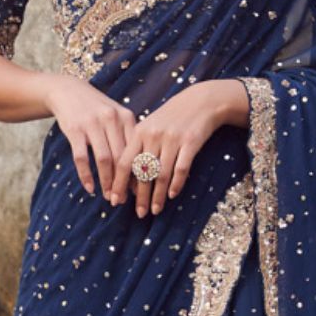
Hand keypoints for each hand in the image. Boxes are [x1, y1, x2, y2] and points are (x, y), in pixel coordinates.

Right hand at [45, 72, 136, 200]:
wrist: (68, 91)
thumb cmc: (96, 109)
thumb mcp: (116, 115)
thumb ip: (128, 136)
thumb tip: (142, 168)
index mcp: (126, 117)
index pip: (137, 150)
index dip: (139, 173)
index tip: (141, 191)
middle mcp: (111, 119)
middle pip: (122, 158)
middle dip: (124, 182)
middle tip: (123, 200)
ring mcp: (92, 124)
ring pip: (104, 160)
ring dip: (107, 182)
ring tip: (108, 197)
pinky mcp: (75, 130)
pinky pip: (82, 158)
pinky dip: (86, 175)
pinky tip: (90, 188)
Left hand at [109, 80, 249, 215]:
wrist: (200, 101)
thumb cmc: (172, 117)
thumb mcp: (150, 125)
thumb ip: (138, 146)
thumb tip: (128, 177)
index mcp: (140, 132)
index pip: (124, 162)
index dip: (118, 184)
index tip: (115, 201)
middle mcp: (154, 136)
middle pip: (142, 172)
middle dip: (139, 196)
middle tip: (138, 213)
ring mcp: (172, 139)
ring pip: (161, 174)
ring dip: (158, 195)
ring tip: (155, 210)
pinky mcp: (190, 142)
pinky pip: (181, 168)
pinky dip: (176, 184)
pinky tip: (173, 196)